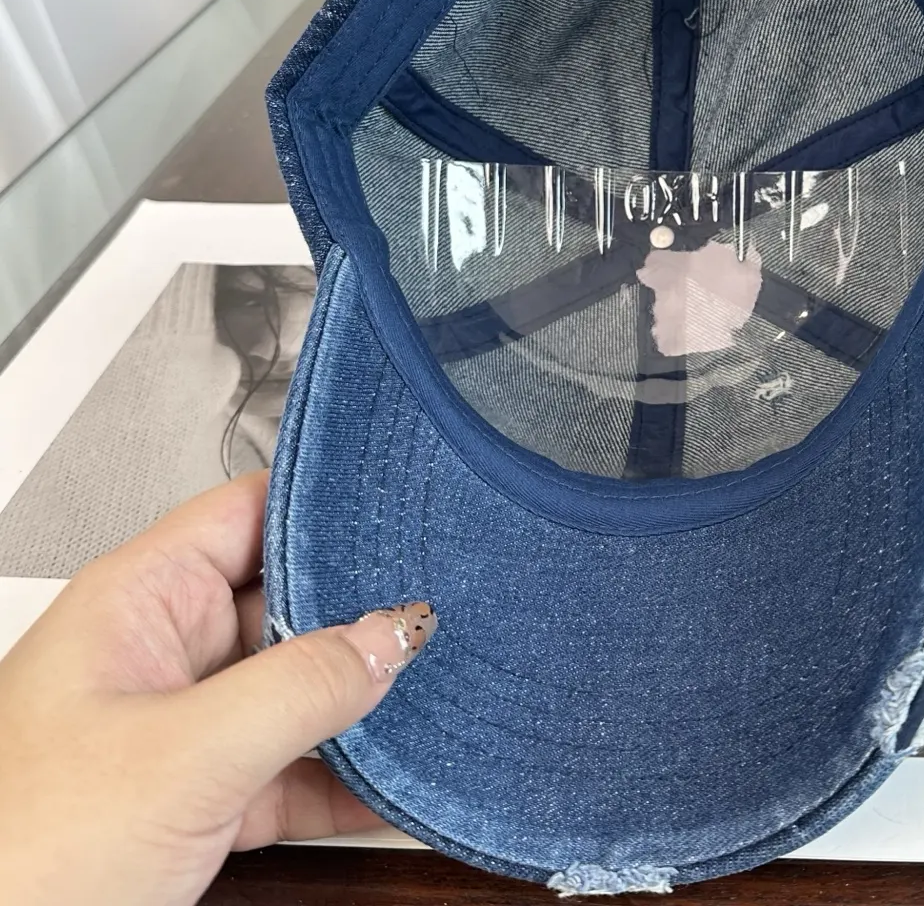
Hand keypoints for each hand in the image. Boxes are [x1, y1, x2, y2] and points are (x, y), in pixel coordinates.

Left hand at [0, 472, 434, 905]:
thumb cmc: (20, 860)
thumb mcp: (185, 756)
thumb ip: (302, 686)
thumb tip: (392, 633)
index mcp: (140, 600)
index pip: (250, 511)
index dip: (325, 504)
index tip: (406, 508)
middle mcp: (162, 649)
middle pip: (287, 601)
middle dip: (362, 614)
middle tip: (440, 618)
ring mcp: (181, 723)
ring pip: (295, 688)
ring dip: (361, 703)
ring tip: (434, 696)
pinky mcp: (195, 795)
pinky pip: (288, 766)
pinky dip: (342, 778)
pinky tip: (394, 783)